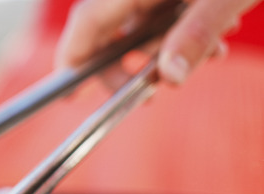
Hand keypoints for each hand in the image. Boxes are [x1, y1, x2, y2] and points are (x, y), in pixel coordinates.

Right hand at [55, 0, 260, 85]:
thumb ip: (196, 34)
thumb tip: (171, 77)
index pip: (86, 23)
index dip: (73, 60)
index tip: (72, 92)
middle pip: (107, 26)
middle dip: (129, 61)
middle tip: (153, 89)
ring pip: (138, 20)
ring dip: (164, 47)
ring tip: (208, 55)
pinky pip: (159, 8)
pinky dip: (178, 29)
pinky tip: (214, 36)